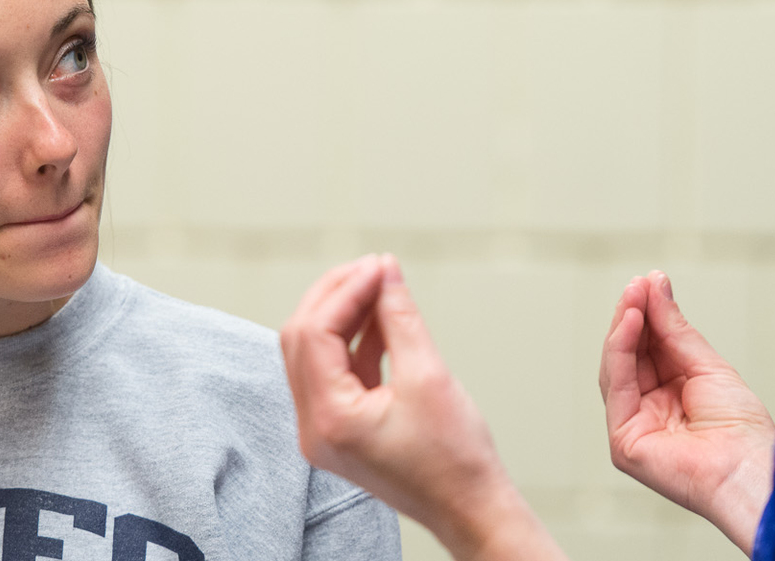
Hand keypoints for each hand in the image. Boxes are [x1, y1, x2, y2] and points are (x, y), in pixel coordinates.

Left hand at [280, 255, 566, 560]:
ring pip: (316, 353)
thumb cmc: (455, 459)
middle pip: (303, 340)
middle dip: (336, 296)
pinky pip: (337, 372)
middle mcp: (314, 428)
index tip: (379, 266)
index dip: (345, 291)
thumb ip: (400, 317)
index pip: (314, 334)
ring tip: (381, 285)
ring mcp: (324, 430)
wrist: (471, 509)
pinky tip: (383, 317)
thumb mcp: (430, 376)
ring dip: (345, 315)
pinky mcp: (342, 429)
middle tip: (374, 267)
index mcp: (328, 419)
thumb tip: (385, 271)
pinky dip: (356, 341)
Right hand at [599, 271, 774, 553]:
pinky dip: (620, 352)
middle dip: (633, 317)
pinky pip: (616, 388)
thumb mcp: (707, 366)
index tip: (649, 282)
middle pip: (630, 356)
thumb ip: (675, 329)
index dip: (648, 315)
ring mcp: (635, 427)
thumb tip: (654, 287)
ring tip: (634, 297)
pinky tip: (631, 323)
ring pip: (617, 369)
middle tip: (639, 285)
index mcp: (674, 396)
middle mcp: (651, 411)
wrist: (750, 467)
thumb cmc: (742, 430)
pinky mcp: (623, 442)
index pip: (650, 349)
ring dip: (623, 329)